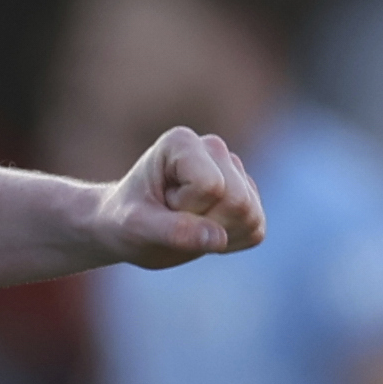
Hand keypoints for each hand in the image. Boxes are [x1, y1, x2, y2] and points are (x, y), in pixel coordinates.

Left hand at [94, 125, 264, 268]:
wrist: (131, 230)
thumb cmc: (126, 221)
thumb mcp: (137, 227)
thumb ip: (174, 230)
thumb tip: (218, 239)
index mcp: (182, 142)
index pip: (210, 186)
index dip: (187, 208)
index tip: (161, 204)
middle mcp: (213, 148)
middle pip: (238, 200)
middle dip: (205, 222)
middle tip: (174, 216)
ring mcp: (234, 170)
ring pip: (250, 215)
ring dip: (218, 234)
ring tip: (187, 222)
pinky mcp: (248, 196)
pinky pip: (257, 229)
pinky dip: (230, 241)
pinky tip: (204, 231)